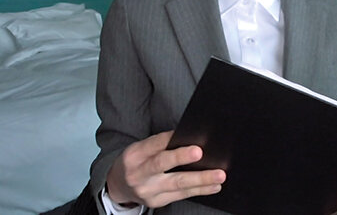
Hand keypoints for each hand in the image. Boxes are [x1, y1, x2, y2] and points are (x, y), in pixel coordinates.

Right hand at [105, 130, 225, 207]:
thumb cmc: (136, 161)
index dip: (169, 139)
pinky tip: (213, 186)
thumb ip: (160, 144)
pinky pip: (181, 195)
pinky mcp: (156, 202)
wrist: (118, 185)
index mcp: (135, 155)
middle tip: (200, 153)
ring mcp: (148, 190)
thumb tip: (190, 138)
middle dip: (182, 158)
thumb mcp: (141, 148)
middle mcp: (139, 173)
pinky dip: (199, 190)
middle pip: (162, 164)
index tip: (182, 134)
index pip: (153, 144)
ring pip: (177, 184)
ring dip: (200, 180)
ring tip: (219, 175)